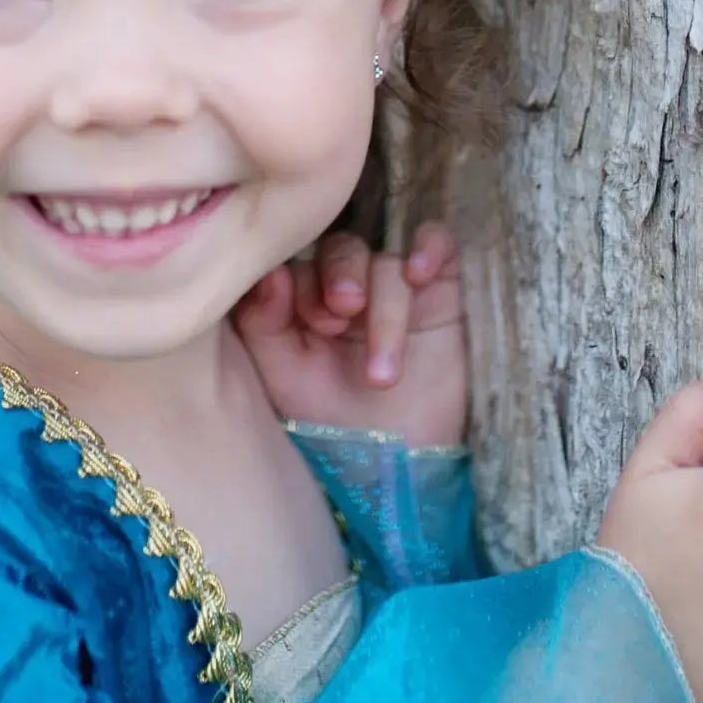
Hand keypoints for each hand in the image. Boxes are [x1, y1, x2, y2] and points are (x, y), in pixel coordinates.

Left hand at [233, 220, 468, 445]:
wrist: (393, 460)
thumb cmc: (329, 417)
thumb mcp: (282, 376)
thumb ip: (262, 322)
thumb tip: (270, 273)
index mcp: (301, 295)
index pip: (300, 260)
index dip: (305, 285)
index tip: (316, 325)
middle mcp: (346, 281)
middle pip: (342, 250)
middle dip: (343, 276)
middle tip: (344, 314)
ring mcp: (392, 282)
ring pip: (388, 264)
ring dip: (387, 312)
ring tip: (383, 375)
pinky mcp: (440, 287)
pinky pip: (437, 242)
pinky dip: (430, 247)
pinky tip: (420, 272)